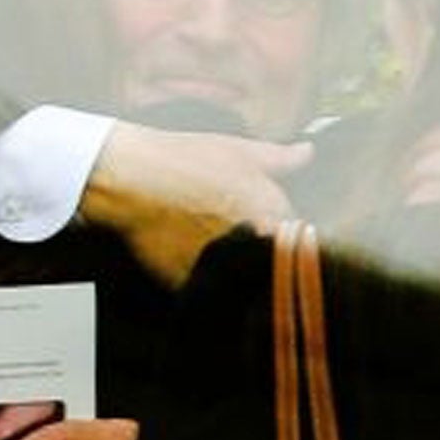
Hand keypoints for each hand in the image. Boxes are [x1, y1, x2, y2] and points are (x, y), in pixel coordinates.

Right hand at [81, 123, 310, 285]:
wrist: (132, 179)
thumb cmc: (185, 161)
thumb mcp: (240, 151)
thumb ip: (282, 158)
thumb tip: (307, 152)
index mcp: (275, 217)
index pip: (297, 239)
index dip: (284, 232)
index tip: (268, 227)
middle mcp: (253, 249)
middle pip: (269, 263)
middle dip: (258, 250)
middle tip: (231, 230)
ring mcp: (223, 271)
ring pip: (238, 279)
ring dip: (231, 267)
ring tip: (206, 240)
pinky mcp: (191, 285)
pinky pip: (205, 288)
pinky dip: (201, 276)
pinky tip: (187, 252)